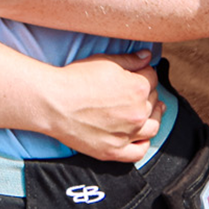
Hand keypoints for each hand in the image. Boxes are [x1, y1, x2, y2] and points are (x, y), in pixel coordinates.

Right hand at [35, 51, 161, 161]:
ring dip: (154, 117)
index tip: (137, 73)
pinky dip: (144, 143)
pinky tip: (141, 136)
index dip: (145, 73)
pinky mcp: (114, 151)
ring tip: (150, 111)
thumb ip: (130, 60)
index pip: (152, 78)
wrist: (53, 103)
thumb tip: (148, 56)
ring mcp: (128, 134)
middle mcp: (138, 113)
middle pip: (153, 101)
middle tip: (136, 90)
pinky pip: (139, 151)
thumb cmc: (75, 79)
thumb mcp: (104, 61)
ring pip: (152, 127)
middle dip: (148, 93)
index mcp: (138, 88)